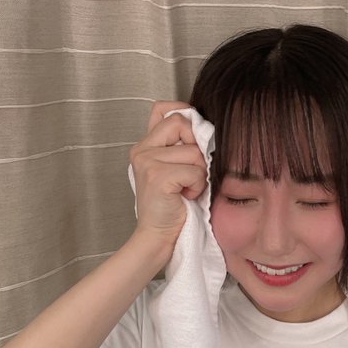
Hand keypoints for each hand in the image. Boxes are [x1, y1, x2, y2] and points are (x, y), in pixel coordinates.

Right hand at [129, 101, 207, 248]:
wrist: (157, 238)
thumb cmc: (171, 208)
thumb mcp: (174, 171)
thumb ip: (180, 148)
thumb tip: (205, 129)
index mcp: (145, 146)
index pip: (163, 109)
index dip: (185, 117)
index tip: (194, 137)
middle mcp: (142, 150)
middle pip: (182, 124)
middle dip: (197, 148)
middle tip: (193, 172)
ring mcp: (147, 161)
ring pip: (194, 151)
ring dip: (200, 174)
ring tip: (187, 189)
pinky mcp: (158, 176)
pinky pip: (195, 170)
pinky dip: (197, 186)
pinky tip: (185, 197)